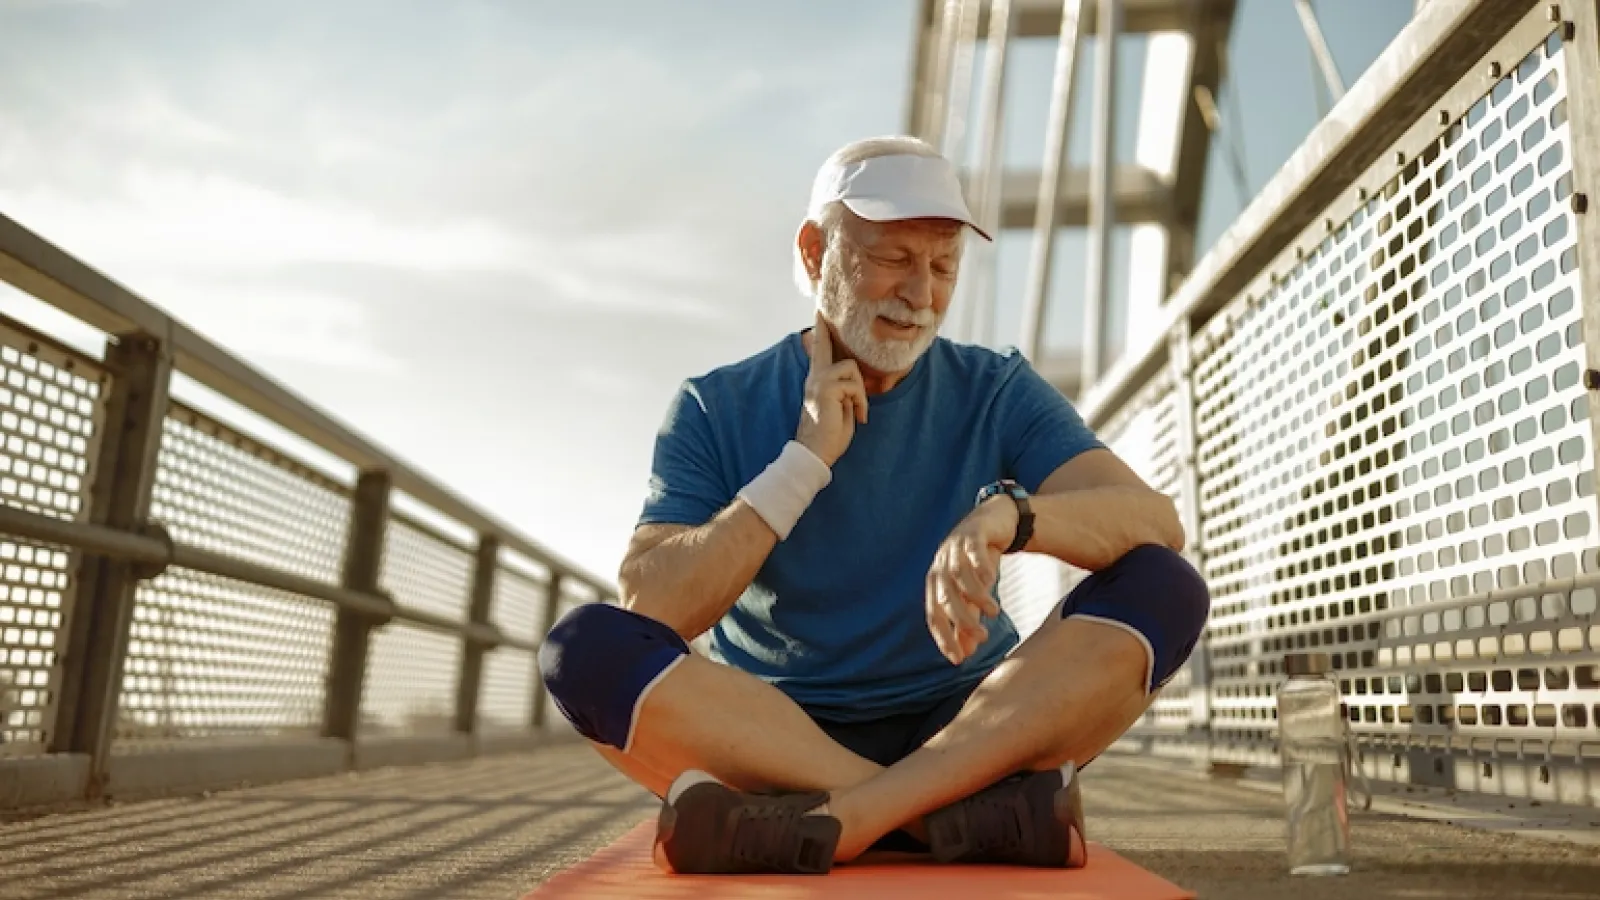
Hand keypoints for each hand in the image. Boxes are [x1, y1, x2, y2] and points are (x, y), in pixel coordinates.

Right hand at [796, 311, 867, 465]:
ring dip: (860, 391)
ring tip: (857, 411)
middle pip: (823, 345)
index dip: (820, 332)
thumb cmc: (829, 436)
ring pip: (851, 367)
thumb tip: (854, 380)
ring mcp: (818, 382)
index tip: (818, 314)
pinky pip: (854, 385)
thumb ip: (845, 391)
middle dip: (822, 327)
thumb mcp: (841, 408)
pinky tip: (858, 417)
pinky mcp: (826, 388)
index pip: (819, 353)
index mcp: (817, 382)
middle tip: (818, 308)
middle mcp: (814, 378)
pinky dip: (861, 401)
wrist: (815, 454)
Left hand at [925, 498, 1016, 664]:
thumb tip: (966, 654)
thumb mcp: (974, 594)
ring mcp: (954, 549)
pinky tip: (991, 580)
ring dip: (976, 597)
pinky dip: (979, 566)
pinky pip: (972, 551)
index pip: (934, 615)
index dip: (943, 637)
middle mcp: (941, 566)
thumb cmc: (978, 563)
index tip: (957, 659)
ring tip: (995, 613)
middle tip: (983, 638)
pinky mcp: (972, 534)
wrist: (994, 523)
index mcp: (937, 584)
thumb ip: (968, 621)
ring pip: (959, 576)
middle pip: (945, 597)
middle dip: (962, 621)